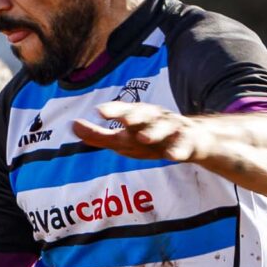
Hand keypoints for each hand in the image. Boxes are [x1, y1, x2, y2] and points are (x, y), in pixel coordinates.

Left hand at [71, 102, 202, 161]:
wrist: (194, 141)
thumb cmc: (153, 138)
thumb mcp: (126, 138)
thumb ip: (99, 135)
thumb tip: (72, 126)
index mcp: (140, 117)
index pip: (125, 111)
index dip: (114, 110)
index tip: (99, 111)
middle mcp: (155, 119)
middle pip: (144, 115)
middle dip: (133, 116)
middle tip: (122, 120)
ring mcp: (173, 130)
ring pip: (163, 128)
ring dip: (154, 132)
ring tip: (144, 137)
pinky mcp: (188, 143)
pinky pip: (183, 147)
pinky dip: (177, 150)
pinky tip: (171, 156)